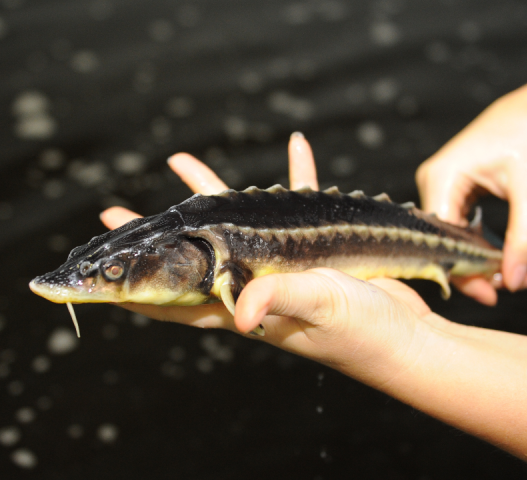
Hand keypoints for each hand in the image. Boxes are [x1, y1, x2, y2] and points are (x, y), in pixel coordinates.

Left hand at [100, 134, 431, 372]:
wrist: (406, 337)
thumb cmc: (362, 331)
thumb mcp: (319, 308)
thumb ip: (277, 299)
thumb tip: (236, 312)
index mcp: (245, 306)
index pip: (175, 299)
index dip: (135, 287)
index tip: (104, 265)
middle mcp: (255, 285)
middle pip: (190, 255)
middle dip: (155, 232)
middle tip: (116, 209)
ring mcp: (283, 265)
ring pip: (236, 222)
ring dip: (210, 194)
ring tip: (182, 161)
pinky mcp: (316, 249)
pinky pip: (299, 204)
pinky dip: (295, 176)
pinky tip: (298, 145)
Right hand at [416, 77, 526, 303]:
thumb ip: (524, 239)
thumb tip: (513, 280)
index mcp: (442, 176)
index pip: (442, 238)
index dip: (464, 270)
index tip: (491, 294)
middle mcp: (432, 180)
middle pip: (442, 240)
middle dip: (473, 268)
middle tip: (505, 288)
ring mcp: (438, 184)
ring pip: (449, 236)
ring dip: (476, 258)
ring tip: (506, 275)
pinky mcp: (450, 188)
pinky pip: (456, 226)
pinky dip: (476, 243)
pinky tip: (497, 256)